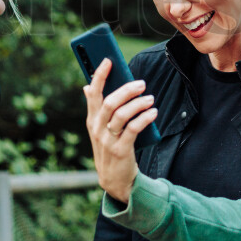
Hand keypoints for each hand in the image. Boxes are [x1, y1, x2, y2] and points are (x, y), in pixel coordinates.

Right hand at [84, 59, 157, 202]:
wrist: (114, 179)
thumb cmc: (109, 147)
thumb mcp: (99, 128)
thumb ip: (96, 108)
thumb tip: (87, 86)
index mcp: (91, 119)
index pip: (93, 93)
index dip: (100, 76)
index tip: (108, 60)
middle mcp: (97, 128)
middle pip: (109, 102)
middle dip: (126, 90)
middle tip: (141, 83)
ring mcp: (108, 140)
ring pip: (122, 115)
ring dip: (138, 104)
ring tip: (150, 99)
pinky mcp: (121, 150)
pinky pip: (133, 129)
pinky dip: (144, 118)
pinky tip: (152, 112)